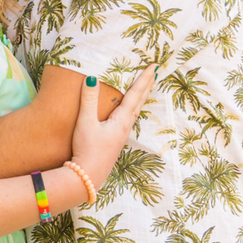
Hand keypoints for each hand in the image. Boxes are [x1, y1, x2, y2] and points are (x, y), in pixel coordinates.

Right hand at [70, 65, 157, 185]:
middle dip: (147, 86)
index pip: (135, 94)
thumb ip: (88, 100)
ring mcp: (121, 135)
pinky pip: (128, 119)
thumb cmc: (87, 150)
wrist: (87, 177)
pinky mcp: (115, 142)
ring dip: (141, 97)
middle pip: (139, 101)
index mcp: (121, 120)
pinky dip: (132, 109)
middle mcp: (125, 126)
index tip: (154, 66)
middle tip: (156, 72)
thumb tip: (92, 78)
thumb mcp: (86, 123)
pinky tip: (127, 113)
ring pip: (135, 111)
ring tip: (145, 89)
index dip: (144, 78)